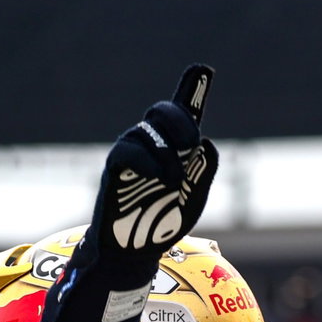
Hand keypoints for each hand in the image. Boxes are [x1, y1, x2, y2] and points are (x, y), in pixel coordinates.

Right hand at [83, 64, 219, 264]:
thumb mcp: (194, 197)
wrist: (136, 251)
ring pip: (146, 130)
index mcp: (175, 149)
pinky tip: (160, 177)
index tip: (203, 70)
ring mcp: (132, 154)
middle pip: (162, 112)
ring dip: (167, 152)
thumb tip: (207, 143)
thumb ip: (204, 170)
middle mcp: (152, 145)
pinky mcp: (115, 169)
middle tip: (192, 144)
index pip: (183, 114)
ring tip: (175, 180)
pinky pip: (127, 150)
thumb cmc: (164, 221)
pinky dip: (147, 159)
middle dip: (180, 120)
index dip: (192, 90)